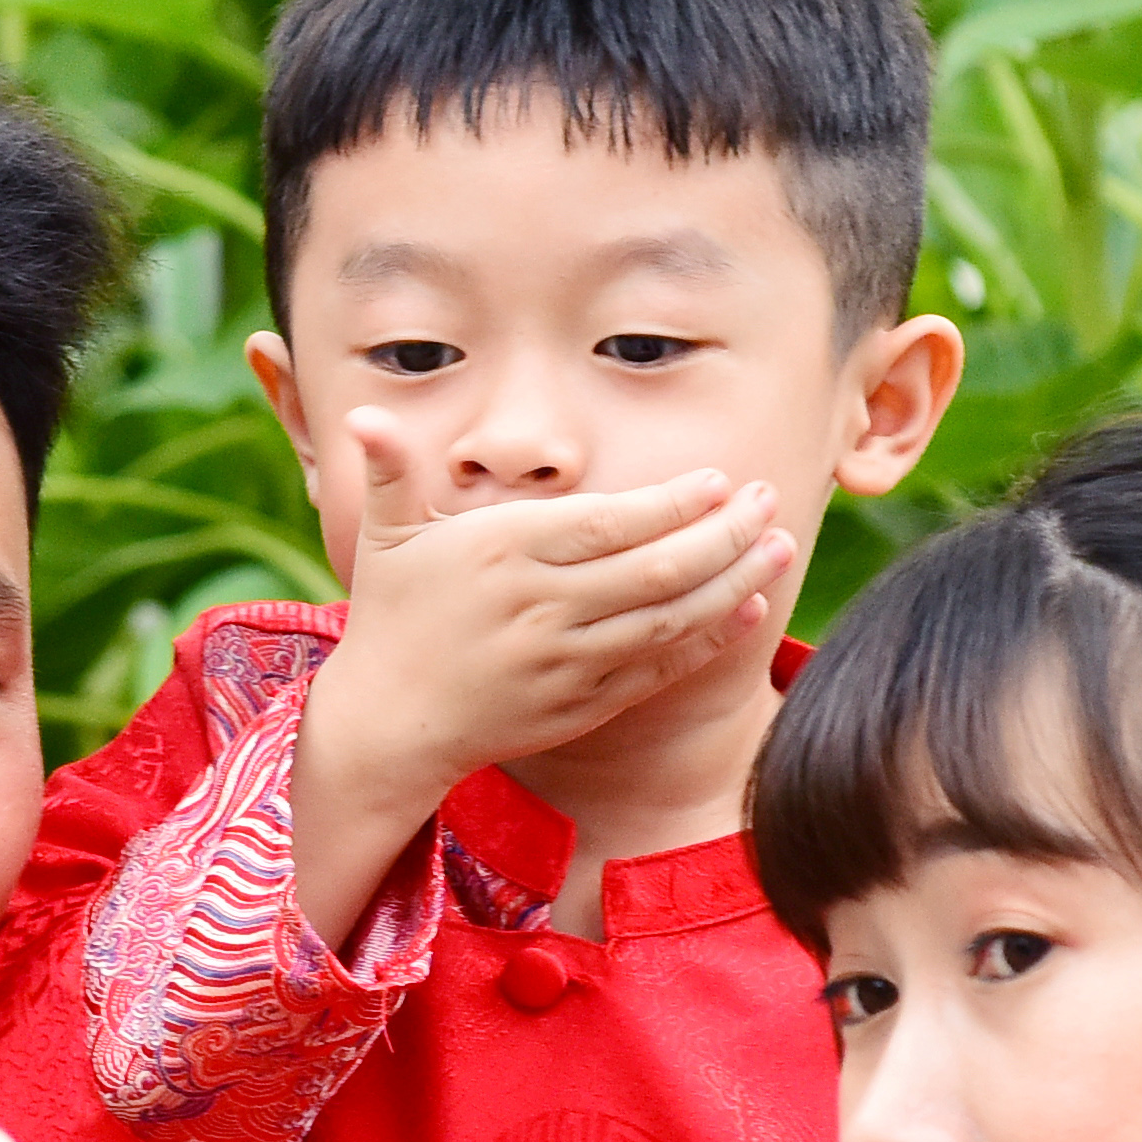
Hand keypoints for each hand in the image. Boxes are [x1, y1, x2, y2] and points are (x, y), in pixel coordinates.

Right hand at [285, 426, 799, 932]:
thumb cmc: (393, 617)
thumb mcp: (384, 539)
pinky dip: (706, 641)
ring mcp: (563, 662)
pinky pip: (656, 669)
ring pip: (666, 620)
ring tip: (778, 547)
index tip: (718, 480)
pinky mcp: (579, 705)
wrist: (388, 725)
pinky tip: (746, 609)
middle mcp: (538, 608)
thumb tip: (363, 415)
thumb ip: (389, 471)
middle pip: (653, 570)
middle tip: (769, 501)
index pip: (605, 523)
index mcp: (501, 553)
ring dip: (731, 583)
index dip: (669, 503)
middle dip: (723, 535)